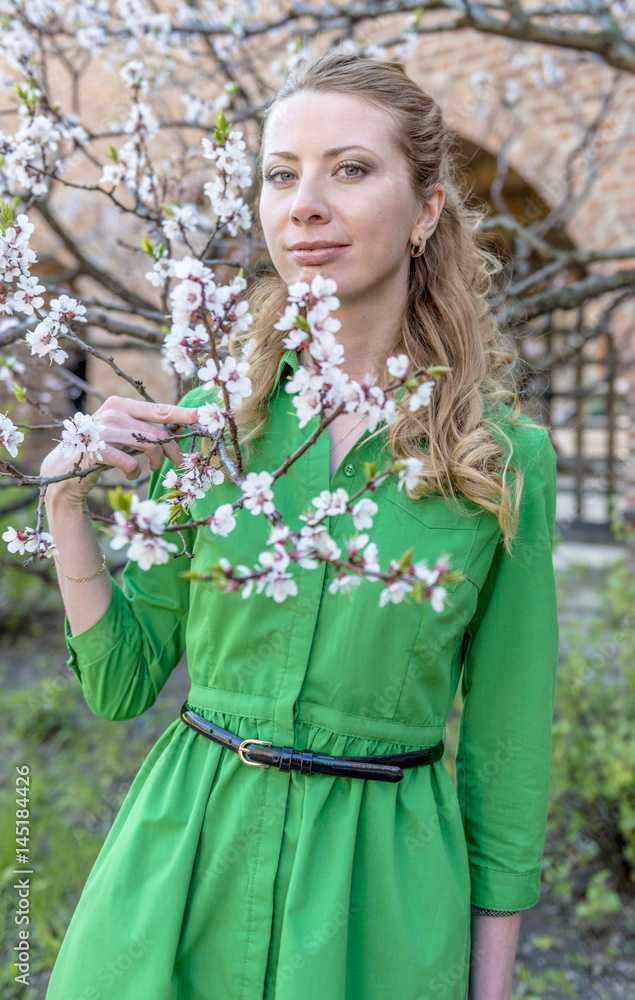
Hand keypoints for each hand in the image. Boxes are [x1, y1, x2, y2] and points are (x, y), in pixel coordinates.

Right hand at [40, 397, 199, 504]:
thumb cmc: (102, 448)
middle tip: (179, 463)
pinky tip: (131, 474)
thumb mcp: (124, 434)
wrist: (66, 466)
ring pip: (149, 446)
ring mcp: (104, 430)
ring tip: (152, 468)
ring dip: (156, 462)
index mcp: (121, 404)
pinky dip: (135, 472)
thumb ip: (146, 429)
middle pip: (158, 432)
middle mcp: (113, 413)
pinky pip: (130, 463)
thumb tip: (179, 432)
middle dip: (173, 450)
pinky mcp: (97, 450)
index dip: (182, 413)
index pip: (159, 409)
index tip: (201, 415)